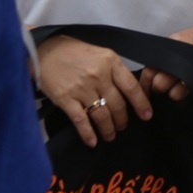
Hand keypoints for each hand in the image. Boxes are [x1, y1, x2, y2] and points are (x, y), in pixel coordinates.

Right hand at [36, 35, 154, 146]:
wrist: (45, 51)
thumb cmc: (74, 53)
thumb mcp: (100, 54)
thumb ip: (114, 71)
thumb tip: (128, 92)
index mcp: (110, 61)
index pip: (131, 86)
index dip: (141, 104)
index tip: (147, 116)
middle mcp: (98, 75)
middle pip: (117, 104)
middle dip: (122, 120)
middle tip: (123, 127)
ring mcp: (82, 87)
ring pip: (102, 115)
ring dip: (108, 129)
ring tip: (110, 135)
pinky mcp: (65, 98)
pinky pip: (81, 120)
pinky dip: (88, 133)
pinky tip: (92, 141)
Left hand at [141, 18, 192, 101]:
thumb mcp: (180, 40)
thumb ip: (163, 56)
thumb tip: (147, 78)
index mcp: (173, 46)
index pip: (149, 72)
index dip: (146, 84)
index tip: (148, 90)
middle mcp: (185, 59)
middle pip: (160, 86)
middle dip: (160, 90)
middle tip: (167, 86)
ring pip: (174, 96)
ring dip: (176, 95)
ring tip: (183, 86)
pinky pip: (192, 100)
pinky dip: (191, 98)